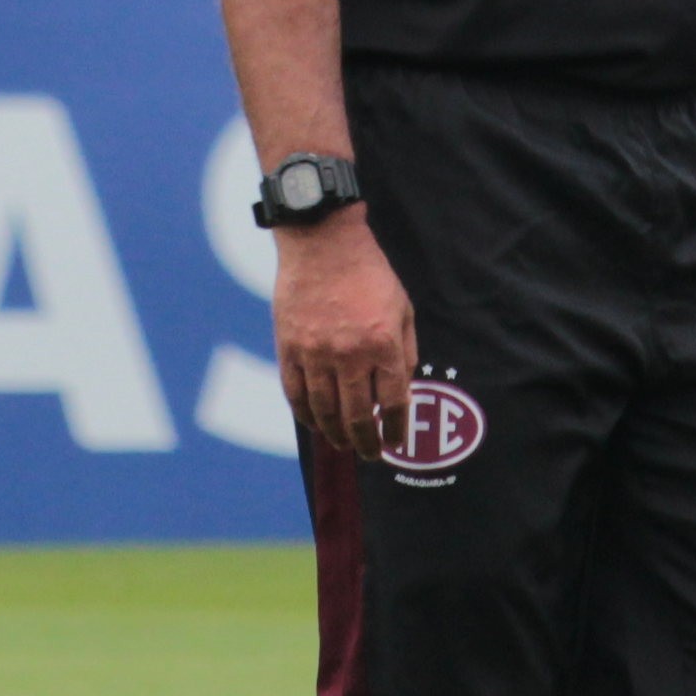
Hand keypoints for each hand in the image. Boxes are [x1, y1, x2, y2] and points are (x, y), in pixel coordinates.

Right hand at [275, 215, 417, 457]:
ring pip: (325, 411)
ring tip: (343, 444)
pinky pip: (295, 393)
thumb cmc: (369, 273)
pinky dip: (305, 415)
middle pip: (359, 416)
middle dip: (367, 442)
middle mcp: (351, 354)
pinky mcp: (289, 347)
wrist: (322, 242)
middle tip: (370, 454)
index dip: (397, 430)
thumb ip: (405, 350)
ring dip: (335, 435)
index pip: (395, 402)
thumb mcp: (403, 307)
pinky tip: (315, 424)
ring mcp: (316, 353)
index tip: (396, 443)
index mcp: (384, 344)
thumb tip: (401, 390)